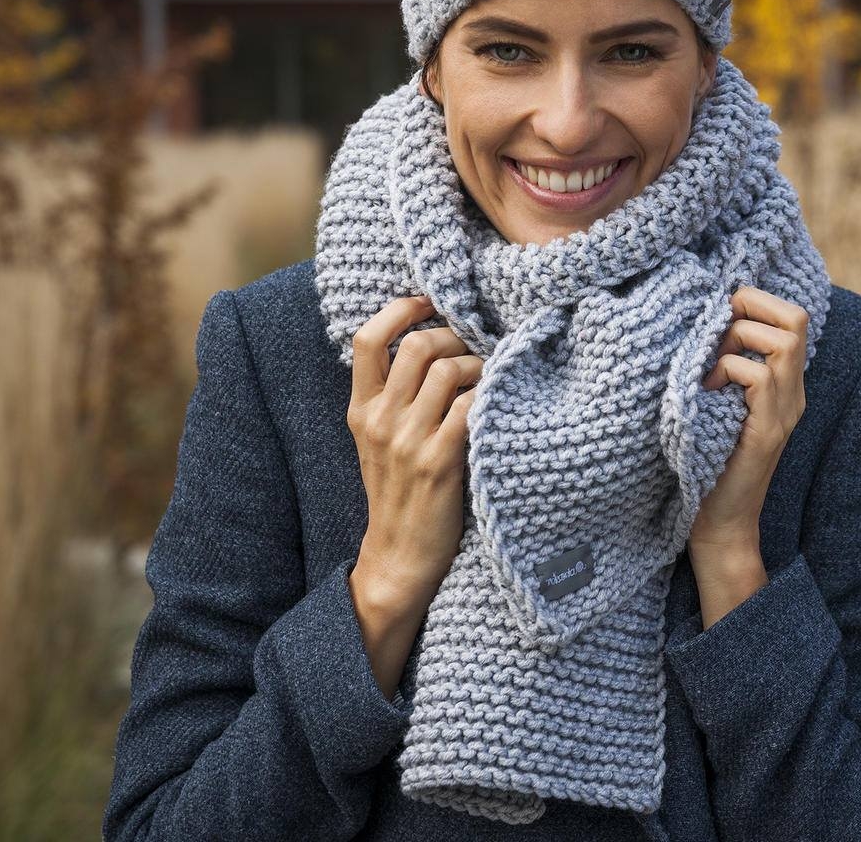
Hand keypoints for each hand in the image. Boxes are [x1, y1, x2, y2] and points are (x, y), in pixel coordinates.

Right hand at [345, 295, 481, 611]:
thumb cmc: (401, 492)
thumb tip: (431, 342)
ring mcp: (409, 441)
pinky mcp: (440, 462)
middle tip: (477, 348)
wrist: (399, 557)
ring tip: (492, 379)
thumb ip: (393, 396)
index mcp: (361, 410)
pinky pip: (472, 406)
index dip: (401, 309)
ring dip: (482, 365)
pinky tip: (500, 404)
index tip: (431, 303)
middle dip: (458, 336)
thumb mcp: (379, 441)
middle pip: (419, 345)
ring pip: (451, 369)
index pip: (368, 339)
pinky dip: (491, 395)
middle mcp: (380, 420)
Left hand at [689, 286, 809, 552]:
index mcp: (784, 384)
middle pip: (796, 319)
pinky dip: (726, 371)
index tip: (720, 319)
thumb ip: (724, 367)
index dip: (758, 302)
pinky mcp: (767, 430)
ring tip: (710, 370)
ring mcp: (785, 411)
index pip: (793, 317)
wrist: (721, 522)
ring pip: (782, 341)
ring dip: (736, 342)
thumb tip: (703, 319)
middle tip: (718, 335)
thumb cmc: (709, 459)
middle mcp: (793, 393)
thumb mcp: (719, 402)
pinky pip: (755, 376)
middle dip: (752, 308)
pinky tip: (707, 393)